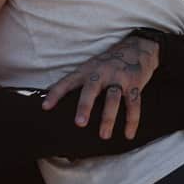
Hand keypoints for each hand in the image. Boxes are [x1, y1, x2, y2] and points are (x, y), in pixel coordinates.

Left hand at [42, 33, 159, 138]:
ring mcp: (119, 78)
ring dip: (108, 118)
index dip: (55, 94)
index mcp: (86, 70)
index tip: (45, 107)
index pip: (67, 82)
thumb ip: (76, 82)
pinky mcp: (135, 84)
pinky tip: (128, 135)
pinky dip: (131, 121)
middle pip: (91, 89)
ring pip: (113, 98)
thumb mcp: (90, 67)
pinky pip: (134, 104)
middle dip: (85, 106)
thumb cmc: (107, 63)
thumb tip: (51, 98)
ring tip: (104, 135)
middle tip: (79, 124)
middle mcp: (101, 73)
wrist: (137, 48)